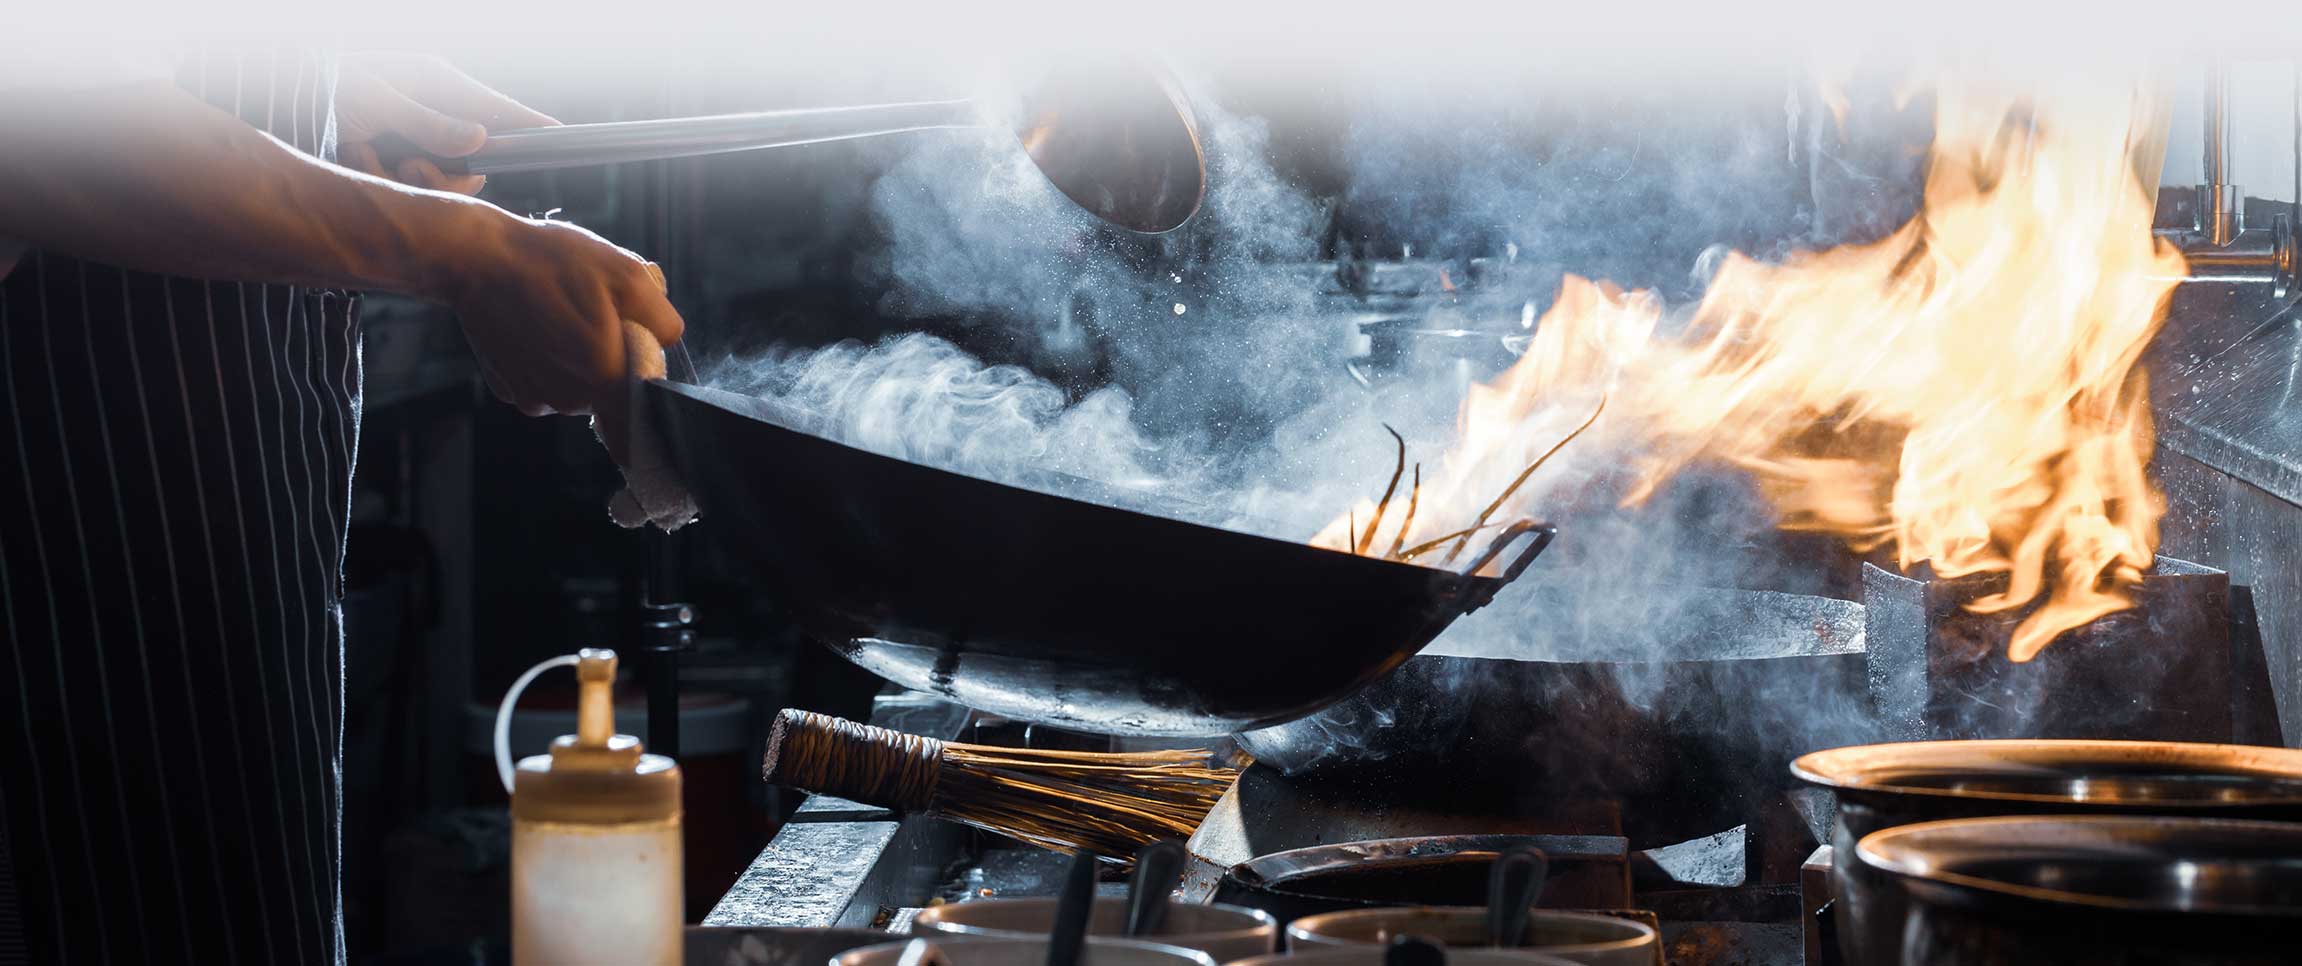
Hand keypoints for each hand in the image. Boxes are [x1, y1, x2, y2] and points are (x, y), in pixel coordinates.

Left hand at [335, 52, 556, 195]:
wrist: (268, 98)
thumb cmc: (316, 83)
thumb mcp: (372, 99)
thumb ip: (428, 124)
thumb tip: (480, 143)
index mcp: (433, 81)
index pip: (497, 108)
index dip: (530, 125)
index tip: (561, 135)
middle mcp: (430, 111)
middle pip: (474, 160)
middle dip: (445, 175)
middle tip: (410, 166)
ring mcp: (412, 137)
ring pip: (443, 180)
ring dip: (403, 178)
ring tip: (362, 154)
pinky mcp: (391, 158)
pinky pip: (409, 186)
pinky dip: (378, 178)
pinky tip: (352, 157)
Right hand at [439, 214, 683, 421]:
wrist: (477, 258)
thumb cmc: (553, 262)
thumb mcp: (627, 275)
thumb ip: (663, 320)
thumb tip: (667, 342)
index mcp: (605, 378)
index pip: (643, 417)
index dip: (649, 394)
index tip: (644, 370)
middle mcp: (570, 400)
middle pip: (611, 392)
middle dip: (613, 358)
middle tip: (598, 313)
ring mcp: (534, 398)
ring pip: (578, 388)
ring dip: (579, 360)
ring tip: (562, 313)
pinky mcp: (509, 389)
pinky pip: (545, 382)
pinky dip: (547, 361)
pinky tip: (536, 325)